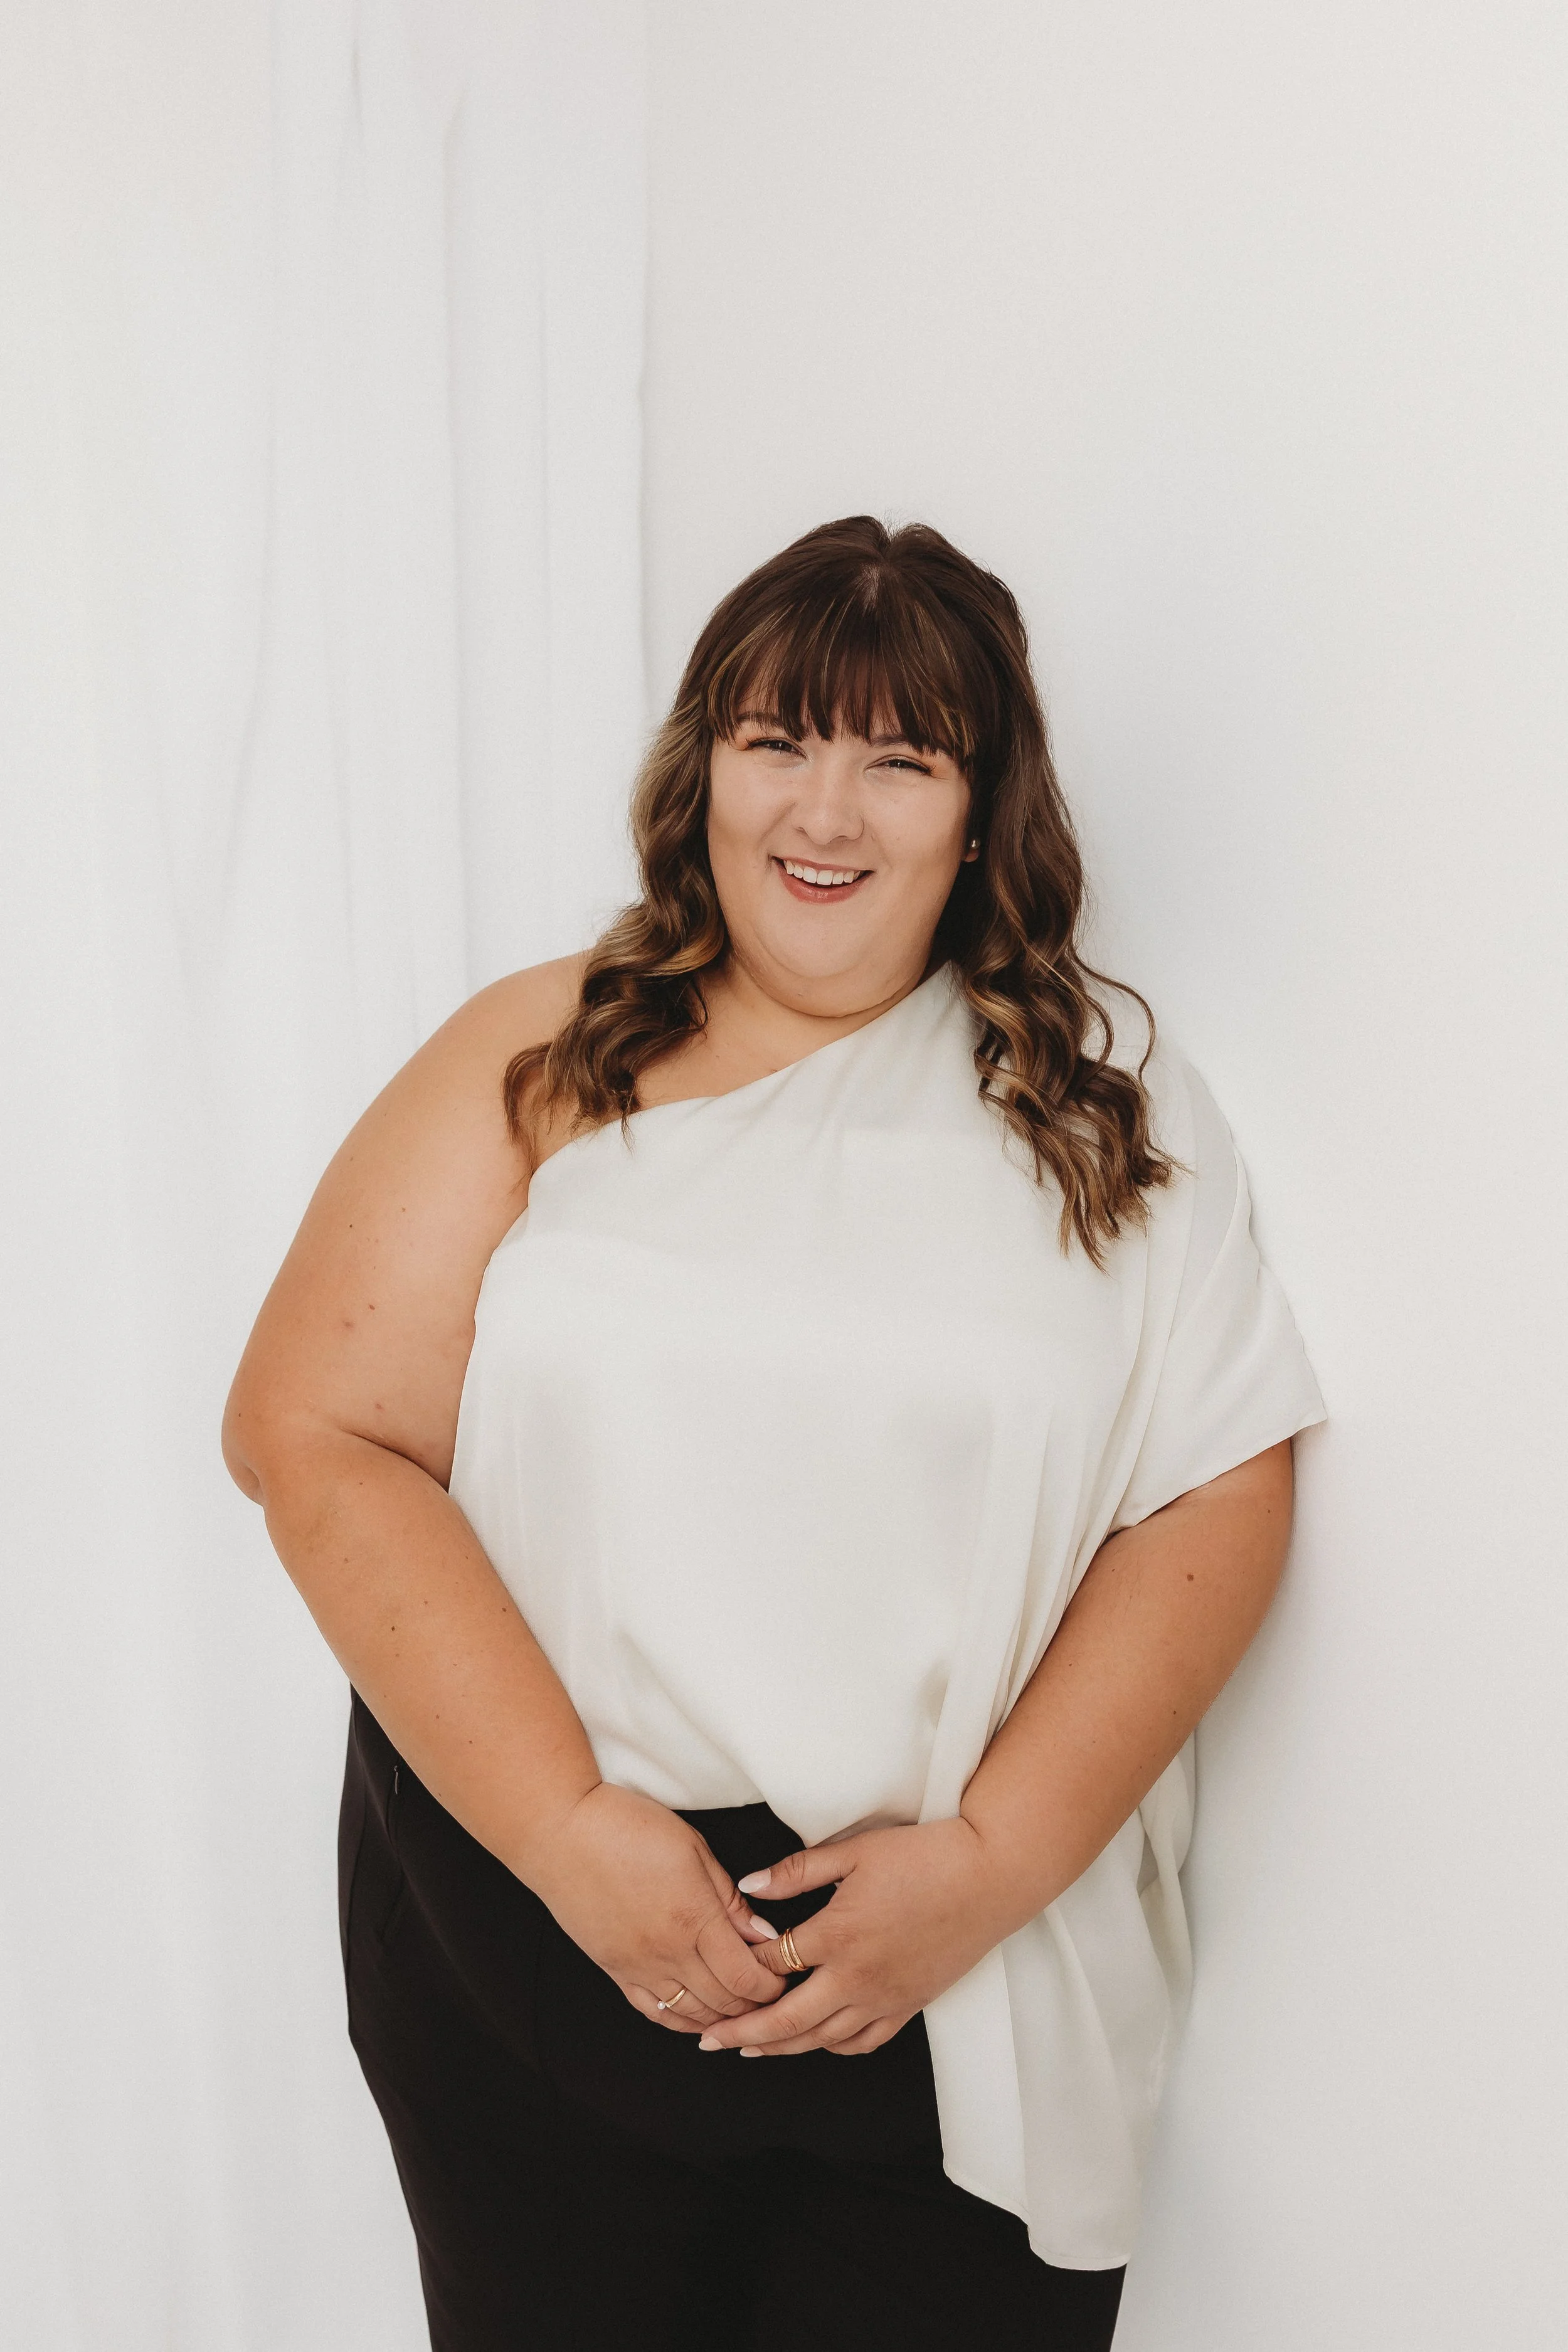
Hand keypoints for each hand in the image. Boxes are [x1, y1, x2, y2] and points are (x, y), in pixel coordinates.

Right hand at [522, 1782, 786, 2033]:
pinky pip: (655, 2012)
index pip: (747, 1976)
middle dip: (755, 2003)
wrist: (562, 1833)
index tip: (787, 1972)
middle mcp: (668, 1952)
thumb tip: (763, 1934)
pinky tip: (698, 2016)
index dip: (773, 1984)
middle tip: (772, 1990)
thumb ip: (730, 1899)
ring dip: (723, 2016)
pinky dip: (683, 2021)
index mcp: (694, 1918)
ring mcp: (639, 1967)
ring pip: (692, 2015)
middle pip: (725, 2001)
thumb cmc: (629, 1827)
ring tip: (742, 2004)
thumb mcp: (694, 1848)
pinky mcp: (615, 1971)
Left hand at [697, 1818, 1021, 2056]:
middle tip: (709, 2040)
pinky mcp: (910, 2004)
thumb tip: (748, 1884)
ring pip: (822, 2038)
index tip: (714, 1970)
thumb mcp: (855, 1851)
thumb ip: (797, 1871)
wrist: (990, 1876)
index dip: (739, 1968)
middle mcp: (856, 1976)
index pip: (772, 1964)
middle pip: (787, 2020)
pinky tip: (817, 2041)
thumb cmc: (924, 1856)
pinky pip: (864, 2041)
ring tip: (750, 2047)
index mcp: (837, 1934)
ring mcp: (885, 1996)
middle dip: (743, 2033)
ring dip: (781, 2046)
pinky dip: (834, 2046)